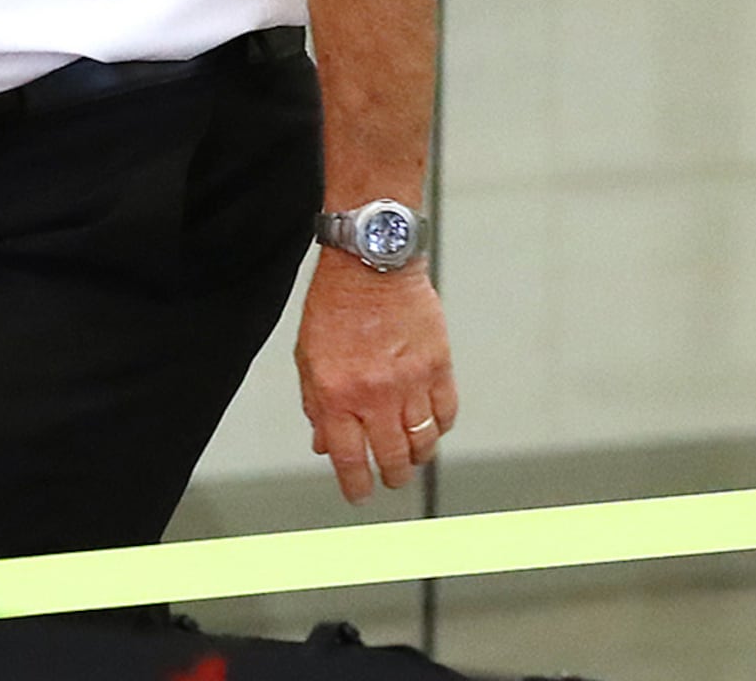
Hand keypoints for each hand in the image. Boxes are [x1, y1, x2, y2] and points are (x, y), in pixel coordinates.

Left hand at [297, 258, 453, 503]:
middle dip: (391, 477)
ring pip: (424, 442)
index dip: (356, 485)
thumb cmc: (335, 304)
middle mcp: (373, 394)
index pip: (349, 459)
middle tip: (390, 477)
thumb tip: (325, 444)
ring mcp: (409, 381)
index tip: (360, 493)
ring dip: (417, 456)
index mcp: (336, 394)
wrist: (371, 262)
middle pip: (392, 459)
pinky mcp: (438, 365)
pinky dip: (440, 425)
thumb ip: (316, 405)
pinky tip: (431, 423)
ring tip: (411, 454)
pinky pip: (446, 412)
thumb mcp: (308, 358)